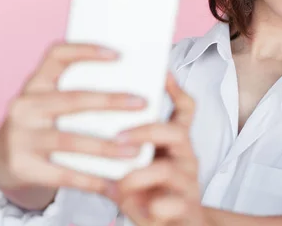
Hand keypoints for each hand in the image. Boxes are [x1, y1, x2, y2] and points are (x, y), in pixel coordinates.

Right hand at [0, 42, 147, 209]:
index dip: (85, 50)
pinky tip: (113, 184)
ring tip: (135, 152)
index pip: (56, 55)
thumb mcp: (50, 102)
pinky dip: (91, 179)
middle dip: (110, 101)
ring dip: (106, 147)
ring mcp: (20, 136)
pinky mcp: (22, 166)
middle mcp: (24, 106)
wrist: (2, 160)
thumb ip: (77, 93)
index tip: (119, 55)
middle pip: (72, 100)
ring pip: (70, 141)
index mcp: (35, 83)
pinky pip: (63, 173)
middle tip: (142, 103)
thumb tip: (132, 88)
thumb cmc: (42, 124)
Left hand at [108, 74, 205, 225]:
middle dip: (145, 131)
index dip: (175, 90)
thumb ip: (129, 145)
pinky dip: (153, 206)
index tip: (161, 72)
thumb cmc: (152, 190)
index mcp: (175, 141)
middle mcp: (186, 156)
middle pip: (176, 131)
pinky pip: (171, 204)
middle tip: (118, 138)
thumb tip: (93, 119)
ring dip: (140, 174)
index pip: (185, 108)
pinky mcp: (185, 208)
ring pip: (169, 168)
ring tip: (120, 183)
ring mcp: (187, 182)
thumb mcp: (143, 163)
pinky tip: (141, 209)